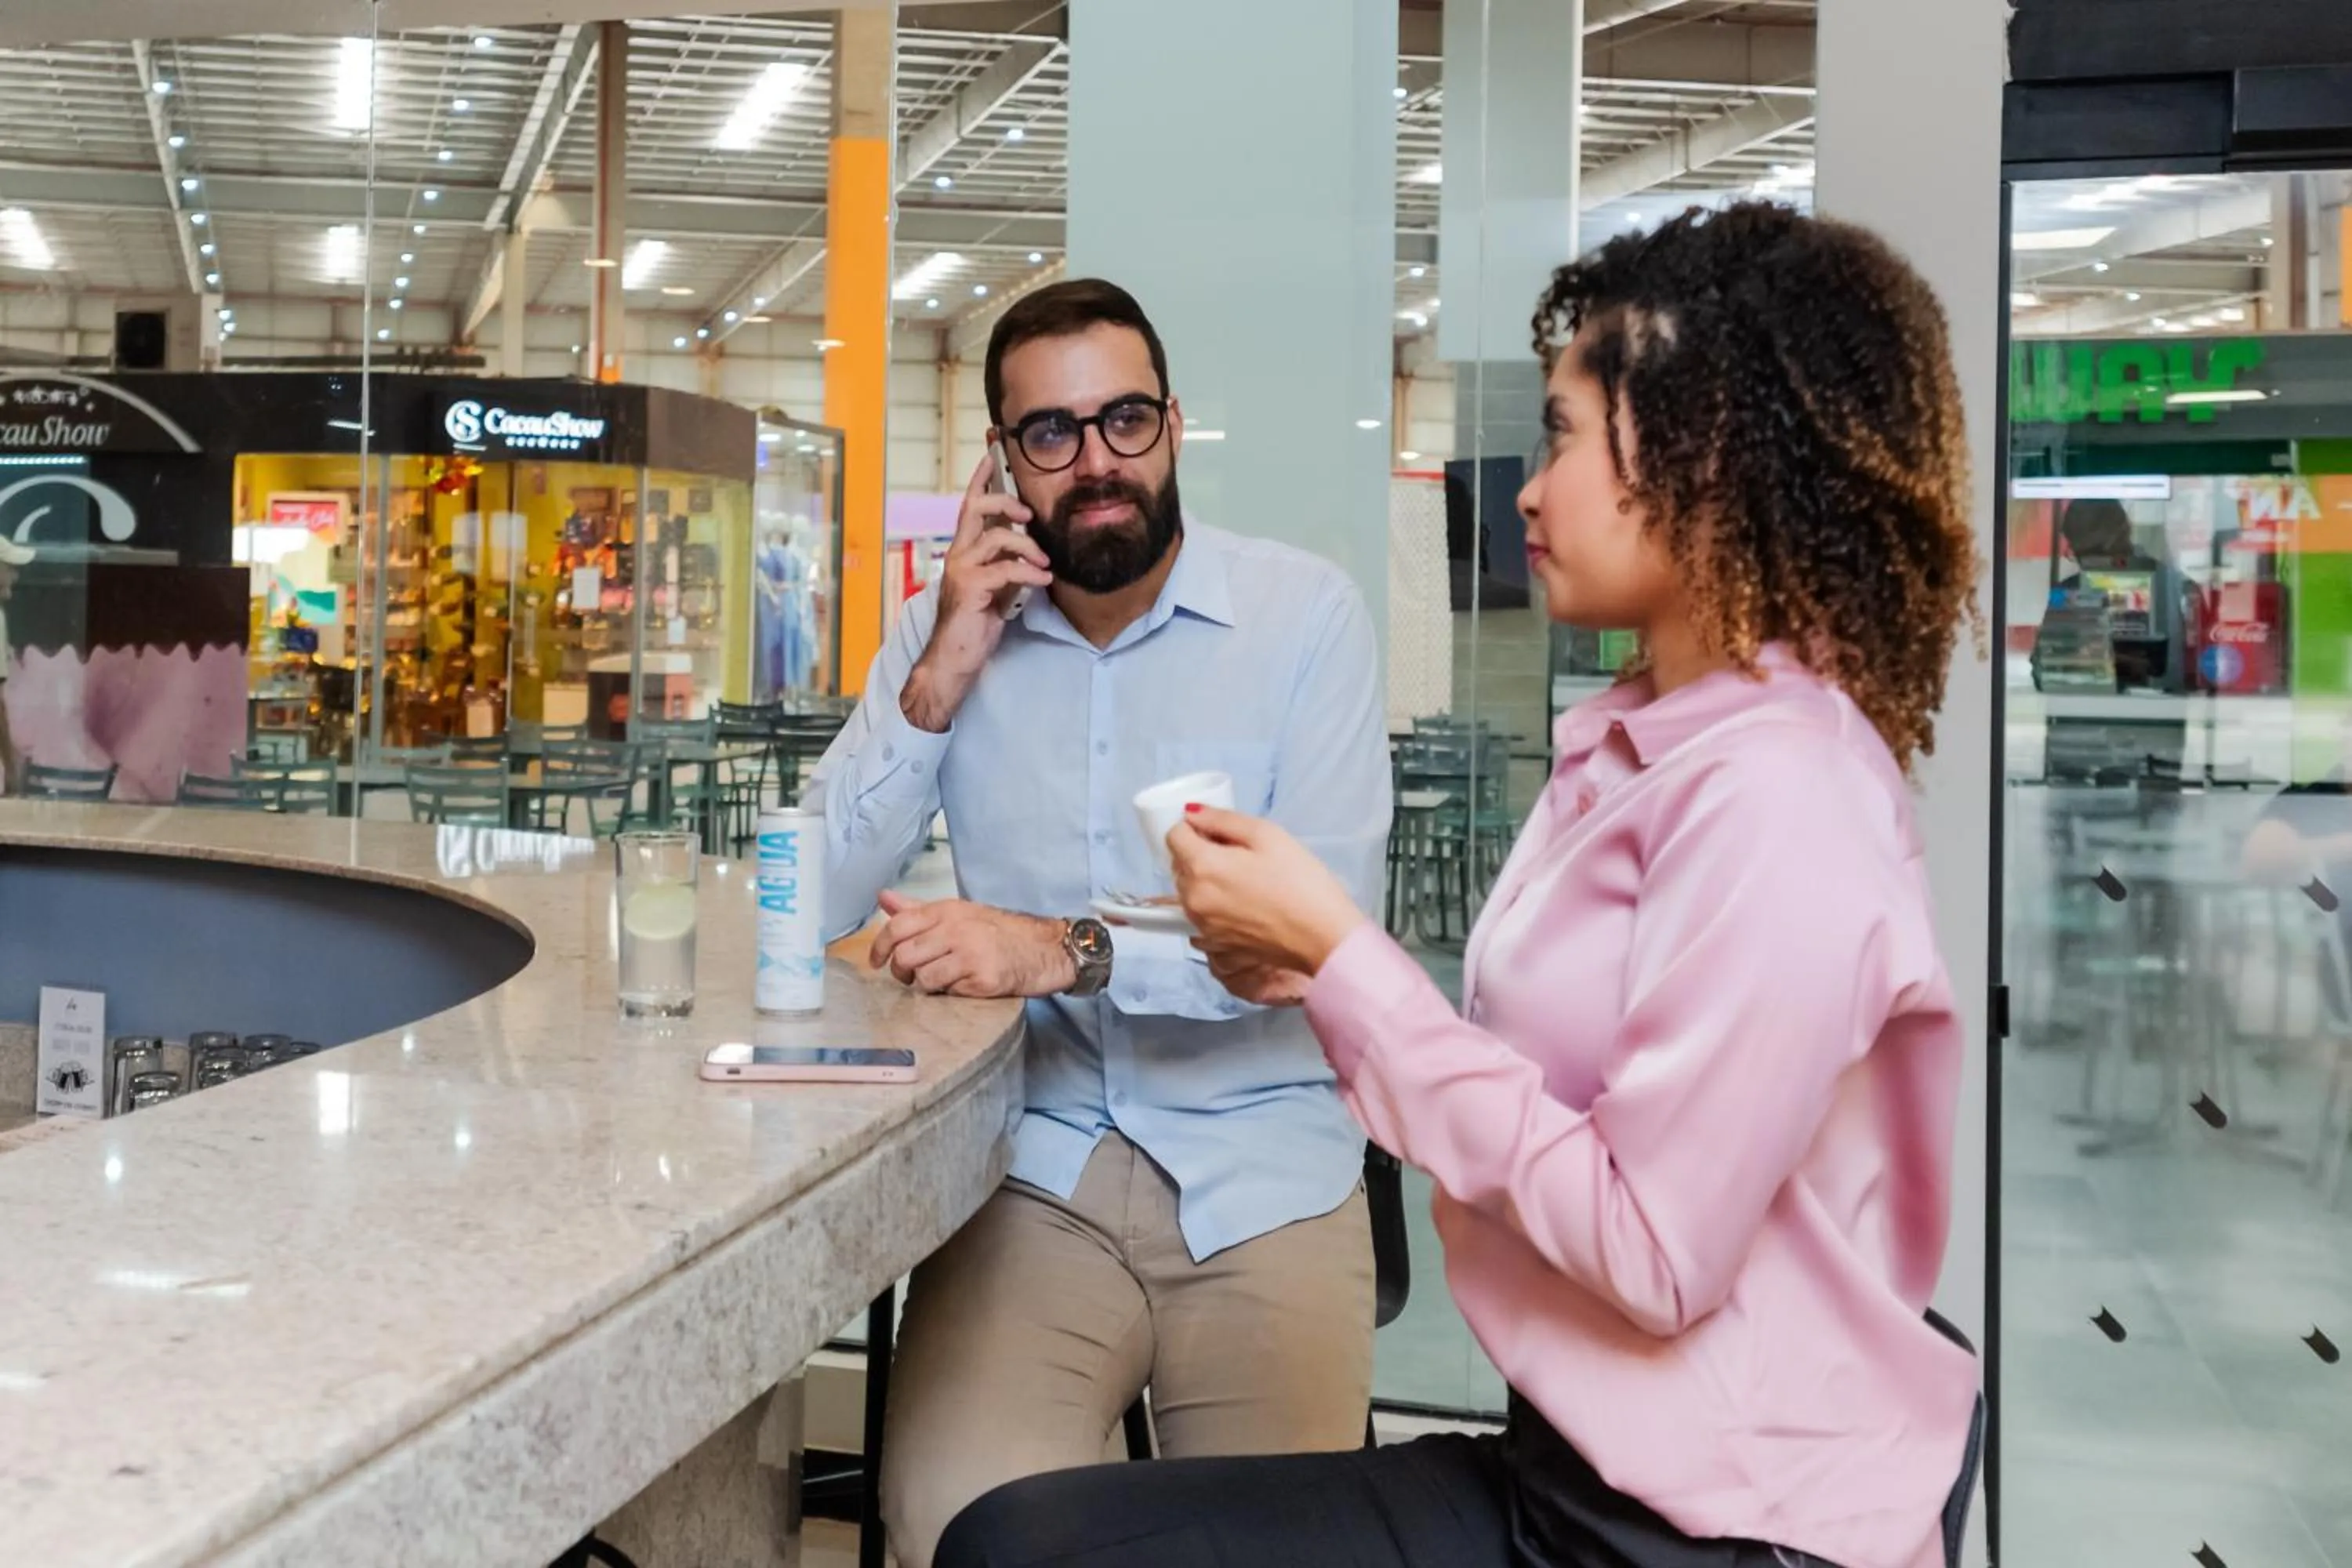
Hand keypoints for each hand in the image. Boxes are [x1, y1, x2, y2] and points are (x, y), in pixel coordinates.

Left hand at [869, 890, 1075, 997]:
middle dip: (903, 973)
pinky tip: (965, 985)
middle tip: (914, 976)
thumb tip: (883, 897)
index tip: (876, 962)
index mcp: (948, 910)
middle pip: (906, 956)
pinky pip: (948, 992)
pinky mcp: (984, 979)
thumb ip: (919, 910)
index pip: (899, 925)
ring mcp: (971, 954)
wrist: (1045, 949)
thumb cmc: (999, 933)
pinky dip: (951, 993)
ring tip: (944, 980)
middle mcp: (957, 929)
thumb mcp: (960, 914)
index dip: (880, 947)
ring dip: (928, 985)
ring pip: (923, 978)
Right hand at [900, 448, 1052, 732]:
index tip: (993, 452)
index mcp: (963, 551)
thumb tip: (1034, 552)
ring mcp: (960, 570)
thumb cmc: (974, 625)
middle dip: (1006, 502)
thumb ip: (1010, 566)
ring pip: (997, 537)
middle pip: (977, 508)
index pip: (970, 505)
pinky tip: (1043, 580)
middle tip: (1029, 515)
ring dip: (1028, 546)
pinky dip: (1030, 572)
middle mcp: (958, 554)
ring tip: (1045, 563)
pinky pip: (1006, 569)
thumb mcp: (999, 589)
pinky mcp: (969, 589)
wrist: (953, 660)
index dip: (981, 478)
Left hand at [1169, 807, 1366, 1000]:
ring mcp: (1201, 925)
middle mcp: (1192, 898)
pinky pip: (1200, 913)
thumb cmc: (1301, 882)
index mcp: (1202, 867)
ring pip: (1188, 890)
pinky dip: (1212, 902)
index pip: (1174, 835)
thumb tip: (1191, 813)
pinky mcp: (1214, 942)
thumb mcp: (1267, 835)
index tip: (1219, 831)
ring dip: (1204, 878)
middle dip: (1198, 851)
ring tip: (1243, 878)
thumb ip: (1222, 820)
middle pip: (1178, 863)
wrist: (1323, 937)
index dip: (1194, 827)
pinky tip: (1244, 902)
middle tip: (1237, 853)